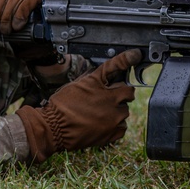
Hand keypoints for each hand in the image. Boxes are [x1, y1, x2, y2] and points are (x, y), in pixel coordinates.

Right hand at [15, 49, 140, 161]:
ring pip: (124, 111)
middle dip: (120, 93)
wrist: (54, 128)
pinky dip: (115, 125)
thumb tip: (111, 73)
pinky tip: (102, 123)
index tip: (136, 55)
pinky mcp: (112, 133)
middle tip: (106, 98)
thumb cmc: (63, 105)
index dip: (128, 59)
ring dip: (117, 110)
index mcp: (101, 85)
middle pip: (128, 92)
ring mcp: (114, 118)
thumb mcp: (79, 83)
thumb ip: (98, 77)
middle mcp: (111, 101)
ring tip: (100, 113)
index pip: (118, 66)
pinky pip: (122, 127)